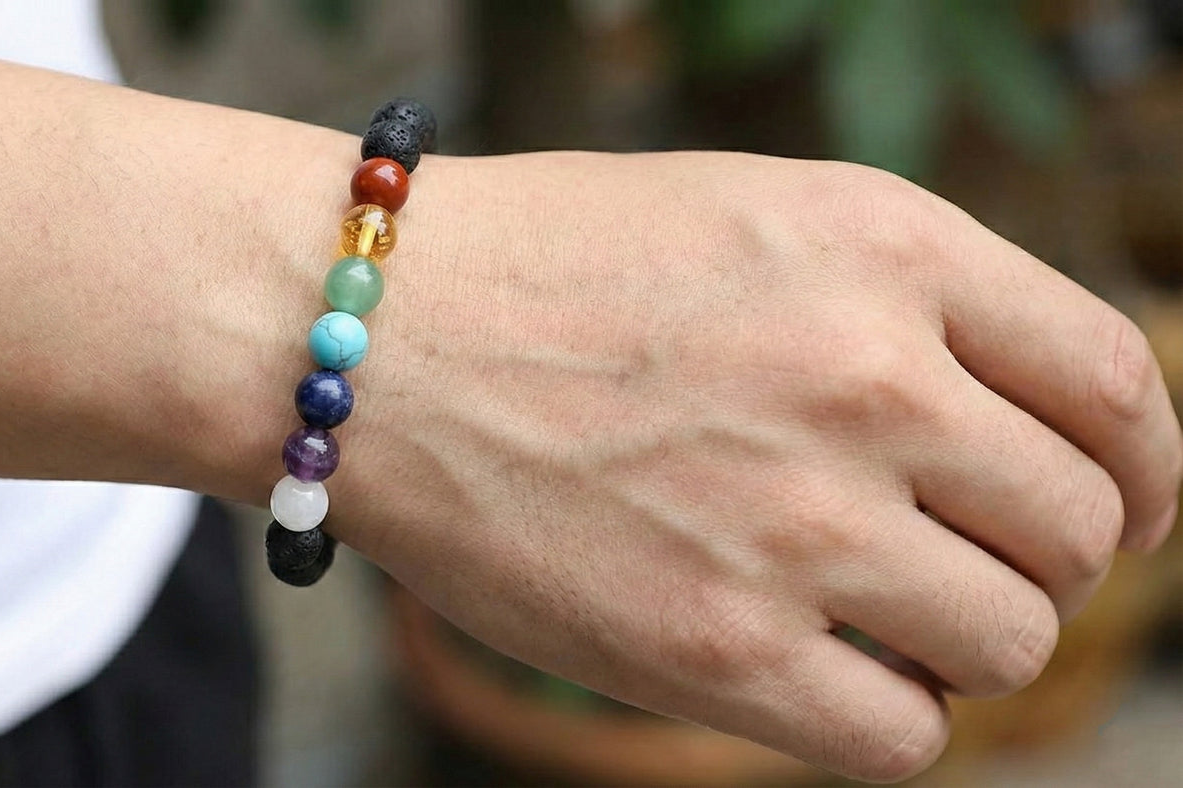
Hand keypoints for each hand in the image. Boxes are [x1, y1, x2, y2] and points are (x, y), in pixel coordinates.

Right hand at [325, 151, 1181, 780]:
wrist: (370, 338)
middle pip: (1078, 530)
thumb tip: (1031, 433)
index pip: (1115, 384)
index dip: (1148, 467)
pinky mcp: (715, 650)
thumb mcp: (757, 218)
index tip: (1127, 511)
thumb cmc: (550, 271)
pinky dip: (882, 712)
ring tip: (864, 608)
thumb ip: (911, 305)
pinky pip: (902, 735)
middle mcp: (863, 378)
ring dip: (958, 638)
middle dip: (1040, 558)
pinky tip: (810, 662)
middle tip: (960, 561)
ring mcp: (795, 522)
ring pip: (1008, 643)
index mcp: (885, 248)